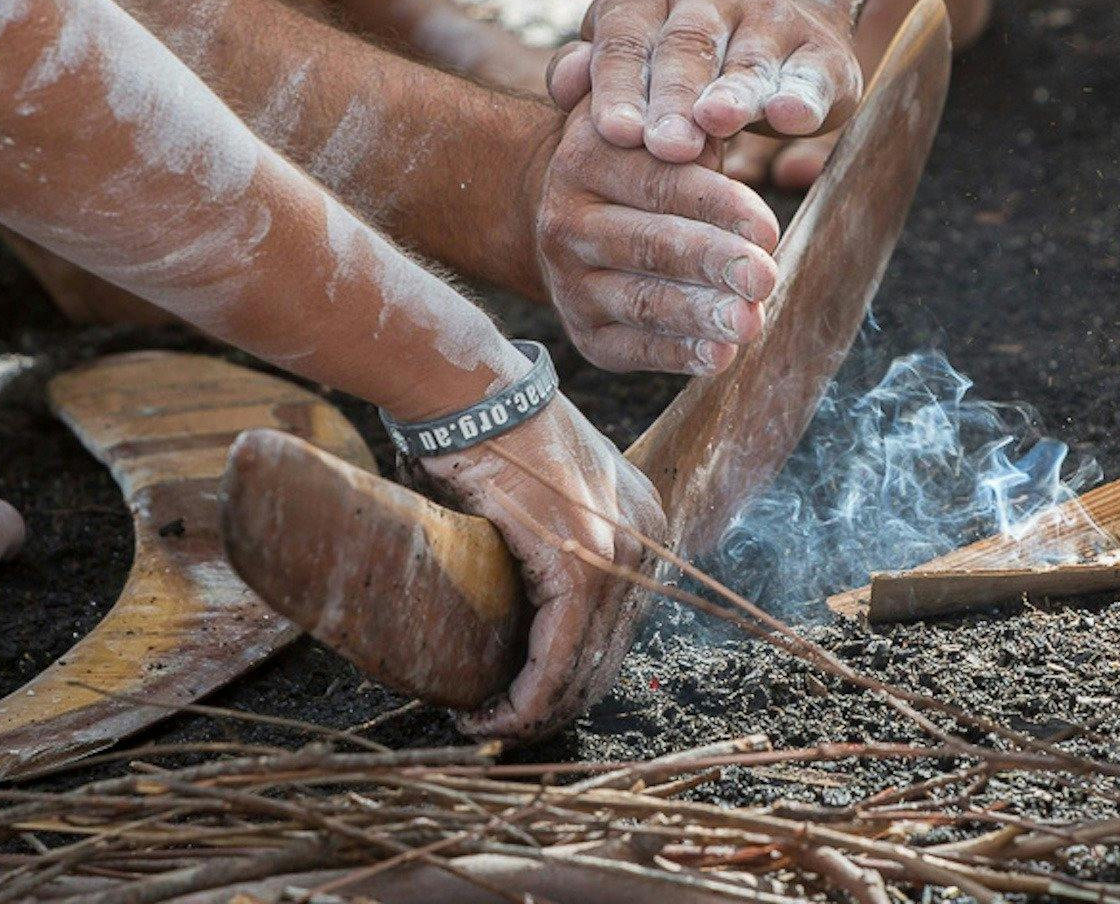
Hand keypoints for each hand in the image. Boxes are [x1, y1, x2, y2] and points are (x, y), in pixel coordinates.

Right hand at [418, 397, 665, 740]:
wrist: (473, 393)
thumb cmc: (488, 436)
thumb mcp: (544, 492)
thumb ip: (556, 548)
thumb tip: (526, 614)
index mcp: (643, 523)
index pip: (616, 625)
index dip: (570, 675)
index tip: (520, 699)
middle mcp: (646, 541)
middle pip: (607, 654)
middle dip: (553, 704)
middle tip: (498, 726)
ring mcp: (619, 554)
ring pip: (584, 667)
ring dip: (532, 712)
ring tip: (483, 727)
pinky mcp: (579, 568)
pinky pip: (557, 659)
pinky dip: (522, 699)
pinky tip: (487, 716)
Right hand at [534, 101, 781, 374]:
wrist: (573, 213)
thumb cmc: (646, 159)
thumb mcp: (659, 120)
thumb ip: (692, 115)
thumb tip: (727, 111)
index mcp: (587, 156)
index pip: (658, 181)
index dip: (716, 204)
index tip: (767, 227)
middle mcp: (565, 219)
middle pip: (648, 243)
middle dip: (711, 262)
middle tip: (765, 277)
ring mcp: (568, 281)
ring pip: (640, 301)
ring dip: (699, 315)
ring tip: (749, 322)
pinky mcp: (583, 333)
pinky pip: (632, 349)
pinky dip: (678, 355)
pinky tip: (719, 356)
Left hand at [549, 0, 861, 162]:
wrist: (767, 27)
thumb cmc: (670, 65)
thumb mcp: (626, 60)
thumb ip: (589, 73)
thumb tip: (563, 84)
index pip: (625, 39)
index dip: (619, 85)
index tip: (614, 132)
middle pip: (686, 49)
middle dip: (674, 99)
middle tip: (665, 146)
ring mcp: (771, 17)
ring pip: (749, 60)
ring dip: (733, 92)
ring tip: (716, 121)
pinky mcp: (822, 53)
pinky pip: (812, 75)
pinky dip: (803, 96)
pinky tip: (791, 116)